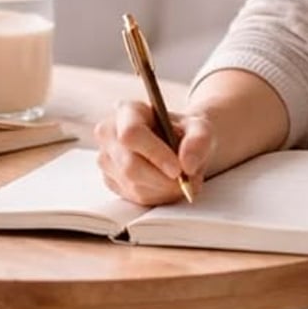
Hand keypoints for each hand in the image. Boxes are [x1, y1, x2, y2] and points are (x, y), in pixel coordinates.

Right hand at [93, 100, 214, 205]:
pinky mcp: (110, 180)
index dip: (154, 154)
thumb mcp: (201, 128)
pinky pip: (134, 197)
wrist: (179, 143)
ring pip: (134, 185)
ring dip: (164, 189)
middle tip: (186, 181)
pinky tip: (167, 184)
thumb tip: (187, 164)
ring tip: (181, 179)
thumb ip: (199, 141)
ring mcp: (106, 158)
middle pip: (130, 165)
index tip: (178, 169)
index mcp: (128, 111)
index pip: (131, 134)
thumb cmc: (185, 132)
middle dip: (163, 179)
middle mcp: (109, 133)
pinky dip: (158, 196)